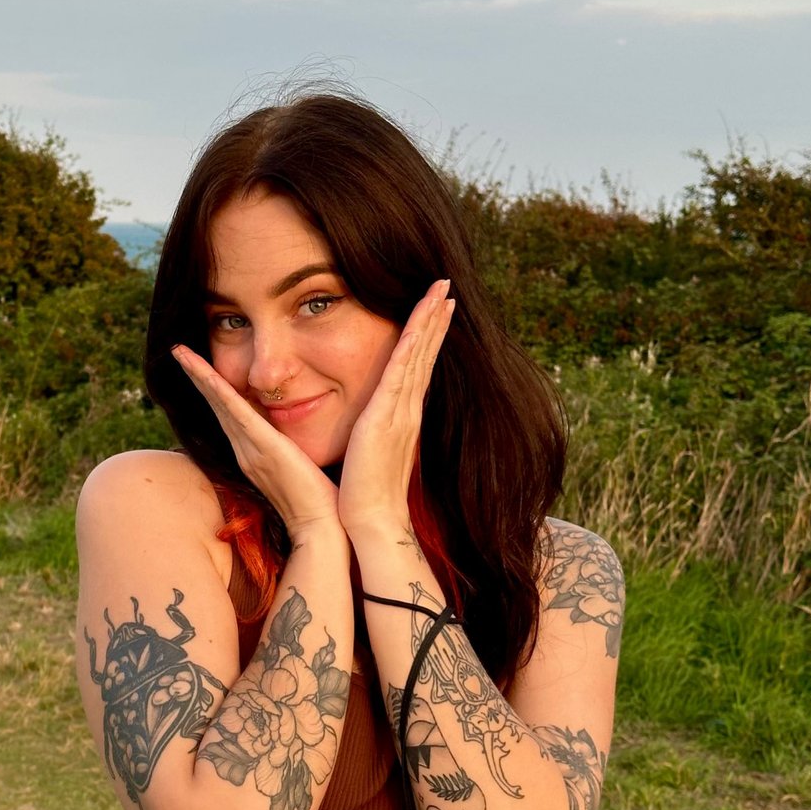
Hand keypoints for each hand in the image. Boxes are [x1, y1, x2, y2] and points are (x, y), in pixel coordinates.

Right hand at [171, 346, 340, 537]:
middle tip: (179, 351)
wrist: (322, 530)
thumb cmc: (320, 504)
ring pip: (220, 404)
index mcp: (254, 454)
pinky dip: (218, 390)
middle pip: (217, 405)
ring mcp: (251, 450)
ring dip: (200, 376)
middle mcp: (246, 451)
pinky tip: (205, 372)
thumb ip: (293, 453)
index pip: (230, 414)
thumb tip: (298, 442)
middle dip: (198, 376)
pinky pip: (236, 412)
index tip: (201, 367)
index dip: (214, 389)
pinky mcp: (264, 449)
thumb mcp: (302, 470)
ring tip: (182, 353)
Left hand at [337, 280, 453, 536]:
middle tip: (445, 287)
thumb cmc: (365, 495)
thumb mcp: (367, 454)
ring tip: (442, 291)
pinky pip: (405, 367)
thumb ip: (370, 436)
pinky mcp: (389, 413)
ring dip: (431, 321)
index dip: (427, 339)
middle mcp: (407, 410)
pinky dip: (417, 340)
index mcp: (401, 418)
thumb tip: (364, 428)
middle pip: (424, 355)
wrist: (372, 521)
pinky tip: (425, 317)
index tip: (437, 312)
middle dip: (436, 320)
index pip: (417, 370)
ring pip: (419, 355)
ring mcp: (402, 410)